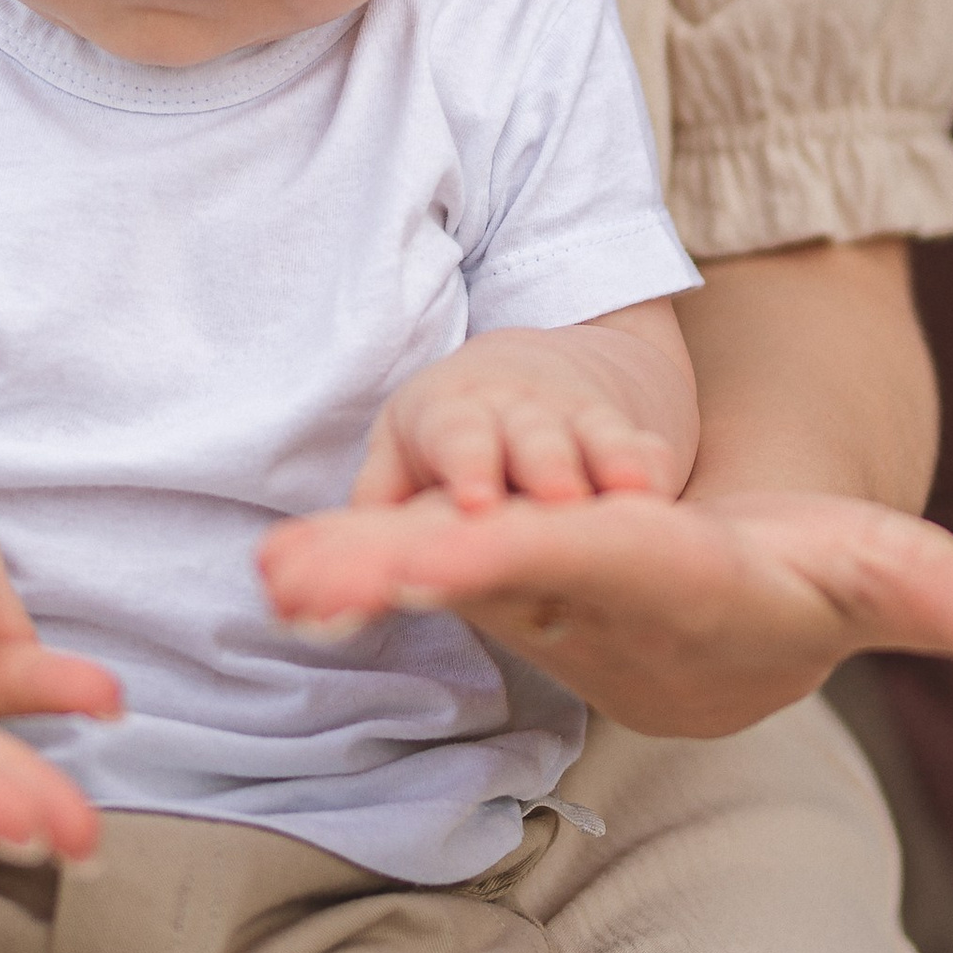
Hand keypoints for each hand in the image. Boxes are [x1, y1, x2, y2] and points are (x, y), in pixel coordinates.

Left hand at [260, 483, 952, 742]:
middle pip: (492, 577)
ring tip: (273, 574)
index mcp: (673, 585)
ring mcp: (525, 587)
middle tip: (313, 578)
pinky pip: (408, 557)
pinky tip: (273, 568)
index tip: (457, 557)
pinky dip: (345, 561)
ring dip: (352, 575)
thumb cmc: (808, 574)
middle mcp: (587, 596)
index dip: (537, 558)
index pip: (601, 566)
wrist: (725, 618)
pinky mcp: (484, 559)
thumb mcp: (896, 575)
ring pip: (431, 575)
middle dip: (409, 578)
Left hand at [357, 308, 699, 515]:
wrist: (529, 377)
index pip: (457, 438)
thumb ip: (368, 517)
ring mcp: (572, 426)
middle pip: (530, 437)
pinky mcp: (621, 442)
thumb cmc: (450, 440)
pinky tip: (661, 489)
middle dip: (543, 465)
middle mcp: (513, 416)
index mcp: (451, 417)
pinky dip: (650, 465)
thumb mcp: (400, 459)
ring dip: (608, 464)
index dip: (467, 465)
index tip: (477, 502)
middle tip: (558, 504)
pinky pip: (640, 449)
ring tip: (632, 494)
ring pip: (593, 440)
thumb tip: (291, 575)